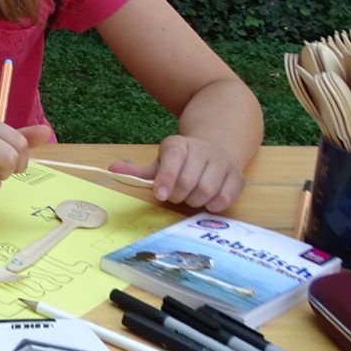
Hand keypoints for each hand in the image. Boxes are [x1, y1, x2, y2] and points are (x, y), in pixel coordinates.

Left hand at [109, 133, 245, 210]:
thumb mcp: (160, 162)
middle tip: (174, 195)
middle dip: (177, 195)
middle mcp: (203, 150)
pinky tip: (206, 200)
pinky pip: (223, 199)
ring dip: (193, 201)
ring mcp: (223, 163)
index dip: (165, 179)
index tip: (159, 194)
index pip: (173, 159)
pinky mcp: (237, 178)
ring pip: (206, 191)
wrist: (217, 148)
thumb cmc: (182, 162)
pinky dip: (212, 206)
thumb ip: (138, 170)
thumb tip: (113, 170)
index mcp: (180, 144)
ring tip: (189, 196)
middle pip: (188, 181)